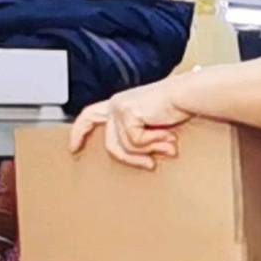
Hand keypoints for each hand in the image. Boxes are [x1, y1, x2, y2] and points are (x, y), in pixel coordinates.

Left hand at [69, 85, 191, 171]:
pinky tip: (167, 135)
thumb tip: (146, 161)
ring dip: (151, 150)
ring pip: (126, 147)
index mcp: (119, 104)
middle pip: (111, 144)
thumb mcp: (154, 127)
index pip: (89, 115)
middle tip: (150, 166)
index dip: (79, 132)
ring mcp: (119, 109)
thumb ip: (143, 139)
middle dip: (131, 159)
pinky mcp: (127, 113)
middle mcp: (115, 104)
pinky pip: (136, 142)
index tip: (73, 148)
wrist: (186, 94)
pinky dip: (154, 142)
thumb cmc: (176, 107)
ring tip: (169, 145)